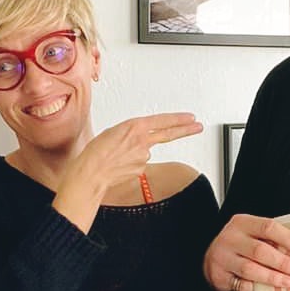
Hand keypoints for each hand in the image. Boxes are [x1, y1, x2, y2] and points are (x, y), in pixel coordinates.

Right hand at [52, 112, 201, 228]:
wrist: (91, 172)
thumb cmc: (96, 152)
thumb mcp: (113, 132)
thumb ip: (131, 133)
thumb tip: (141, 141)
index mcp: (134, 127)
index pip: (163, 121)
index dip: (178, 119)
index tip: (190, 118)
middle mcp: (142, 141)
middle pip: (169, 134)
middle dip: (186, 130)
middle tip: (198, 126)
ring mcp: (144, 156)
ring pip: (145, 152)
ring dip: (135, 154)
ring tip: (118, 156)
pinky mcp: (141, 169)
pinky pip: (139, 164)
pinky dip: (131, 164)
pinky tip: (120, 165)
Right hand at [204, 213, 289, 290]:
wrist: (215, 257)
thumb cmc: (240, 245)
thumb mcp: (253, 234)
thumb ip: (271, 240)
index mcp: (242, 223)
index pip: (268, 227)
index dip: (287, 238)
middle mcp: (230, 239)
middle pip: (259, 250)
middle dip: (282, 262)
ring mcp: (222, 258)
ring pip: (249, 269)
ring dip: (271, 277)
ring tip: (286, 282)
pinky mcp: (219, 277)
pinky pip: (241, 285)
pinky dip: (256, 289)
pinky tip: (268, 290)